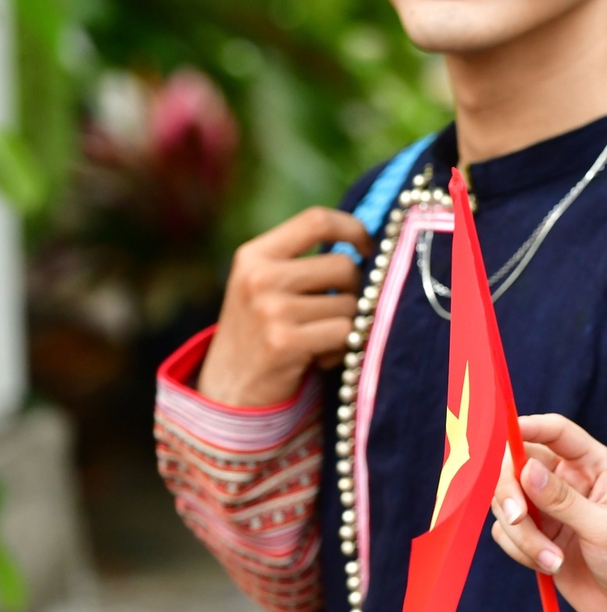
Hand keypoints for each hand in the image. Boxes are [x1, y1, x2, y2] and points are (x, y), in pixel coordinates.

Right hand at [198, 207, 371, 407]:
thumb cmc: (262, 331)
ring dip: (346, 325)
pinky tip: (319, 358)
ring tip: (318, 340)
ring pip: (349, 304)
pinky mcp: (284, 342)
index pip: (317, 220)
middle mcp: (258, 277)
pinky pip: (345, 332)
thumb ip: (305, 261)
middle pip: (344, 266)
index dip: (354, 230)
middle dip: (355, 290)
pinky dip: (343, 348)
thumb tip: (374, 246)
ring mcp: (269, 309)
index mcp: (254, 255)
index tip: (368, 250)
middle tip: (336, 313)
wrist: (228, 390)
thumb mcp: (267, 285)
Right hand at [492, 414, 606, 611]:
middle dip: (510, 491)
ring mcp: (546, 507)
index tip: (502, 435)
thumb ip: (563, 500)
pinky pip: (504, 532)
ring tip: (553, 561)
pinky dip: (519, 550)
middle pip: (515, 463)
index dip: (526, 426)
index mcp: (591, 463)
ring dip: (521, 534)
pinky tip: (549, 566)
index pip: (554, 431)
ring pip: (506, 502)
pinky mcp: (533, 535)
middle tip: (519, 518)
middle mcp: (565, 479)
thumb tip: (526, 470)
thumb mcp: (603, 527)